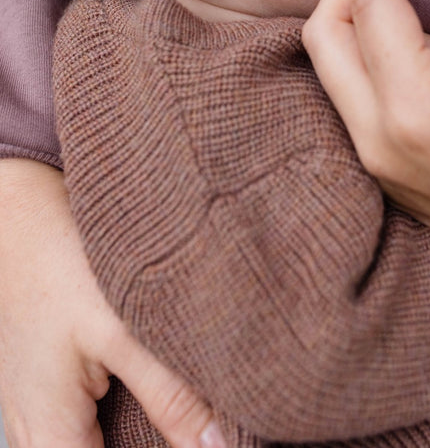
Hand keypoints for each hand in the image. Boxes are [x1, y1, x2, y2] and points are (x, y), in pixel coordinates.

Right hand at [0, 159, 226, 447]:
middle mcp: (35, 433)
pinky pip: (88, 426)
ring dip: (142, 437)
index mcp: (50, 436)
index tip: (211, 446)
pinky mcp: (48, 382)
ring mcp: (37, 408)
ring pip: (98, 446)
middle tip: (206, 428)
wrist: (17, 205)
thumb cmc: (58, 259)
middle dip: (157, 447)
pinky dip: (127, 419)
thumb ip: (172, 395)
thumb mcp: (123, 325)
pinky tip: (163, 393)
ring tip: (190, 414)